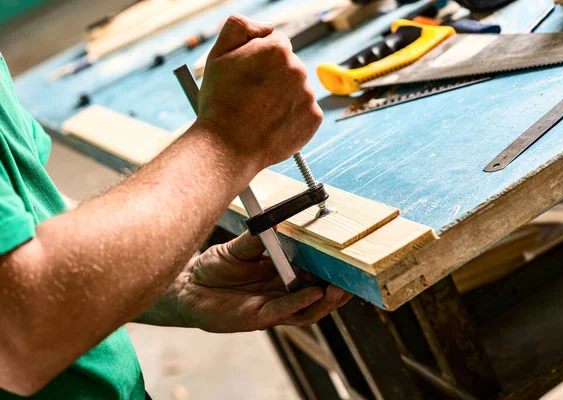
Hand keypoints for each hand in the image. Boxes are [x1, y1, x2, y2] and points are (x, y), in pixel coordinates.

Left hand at [175, 231, 352, 332]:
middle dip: (338, 289)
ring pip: (307, 309)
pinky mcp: (257, 318)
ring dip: (325, 301)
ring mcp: (272, 307)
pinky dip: (299, 303)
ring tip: (339, 288)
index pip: (315, 274)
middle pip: (318, 295)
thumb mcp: (240, 246)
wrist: (187, 285)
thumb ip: (260, 235)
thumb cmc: (215, 266)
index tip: (350, 260)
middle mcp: (282, 293)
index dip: (333, 270)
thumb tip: (279, 217)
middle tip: (355, 278)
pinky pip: (283, 312)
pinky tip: (313, 293)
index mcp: (283, 274)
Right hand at [196, 14, 322, 169]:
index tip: (248, 76)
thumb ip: (240, 27)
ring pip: (297, 89)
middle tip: (252, 97)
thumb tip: (266, 25)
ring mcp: (308, 95)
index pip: (276, 43)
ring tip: (260, 113)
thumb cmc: (220, 103)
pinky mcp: (314, 118)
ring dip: (283, 97)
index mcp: (277, 49)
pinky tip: (272, 123)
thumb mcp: (218, 54)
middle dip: (274, 77)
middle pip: (289, 66)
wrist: (228, 146)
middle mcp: (298, 69)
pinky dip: (292, 116)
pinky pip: (304, 111)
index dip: (259, 59)